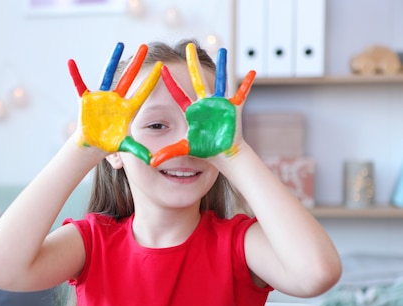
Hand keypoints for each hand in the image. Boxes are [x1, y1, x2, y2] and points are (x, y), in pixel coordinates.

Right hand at [68, 42, 161, 164]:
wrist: (93, 144)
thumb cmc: (110, 143)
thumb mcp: (125, 146)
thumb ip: (137, 150)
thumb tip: (152, 160)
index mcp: (127, 108)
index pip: (142, 93)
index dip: (152, 81)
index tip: (162, 67)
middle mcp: (117, 99)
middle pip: (129, 77)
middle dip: (137, 63)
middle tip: (145, 46)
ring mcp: (102, 97)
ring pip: (109, 74)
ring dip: (113, 60)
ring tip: (120, 45)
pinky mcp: (87, 99)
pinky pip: (80, 84)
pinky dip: (75, 75)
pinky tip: (71, 63)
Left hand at [150, 44, 255, 166]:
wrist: (223, 154)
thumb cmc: (205, 151)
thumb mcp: (184, 149)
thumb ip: (168, 153)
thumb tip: (150, 163)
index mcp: (192, 110)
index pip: (177, 93)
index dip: (169, 81)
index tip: (160, 67)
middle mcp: (204, 102)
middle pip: (196, 78)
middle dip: (192, 62)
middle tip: (187, 46)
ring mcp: (219, 103)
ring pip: (220, 80)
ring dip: (222, 65)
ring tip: (223, 49)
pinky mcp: (234, 107)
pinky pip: (242, 93)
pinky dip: (247, 83)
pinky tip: (252, 72)